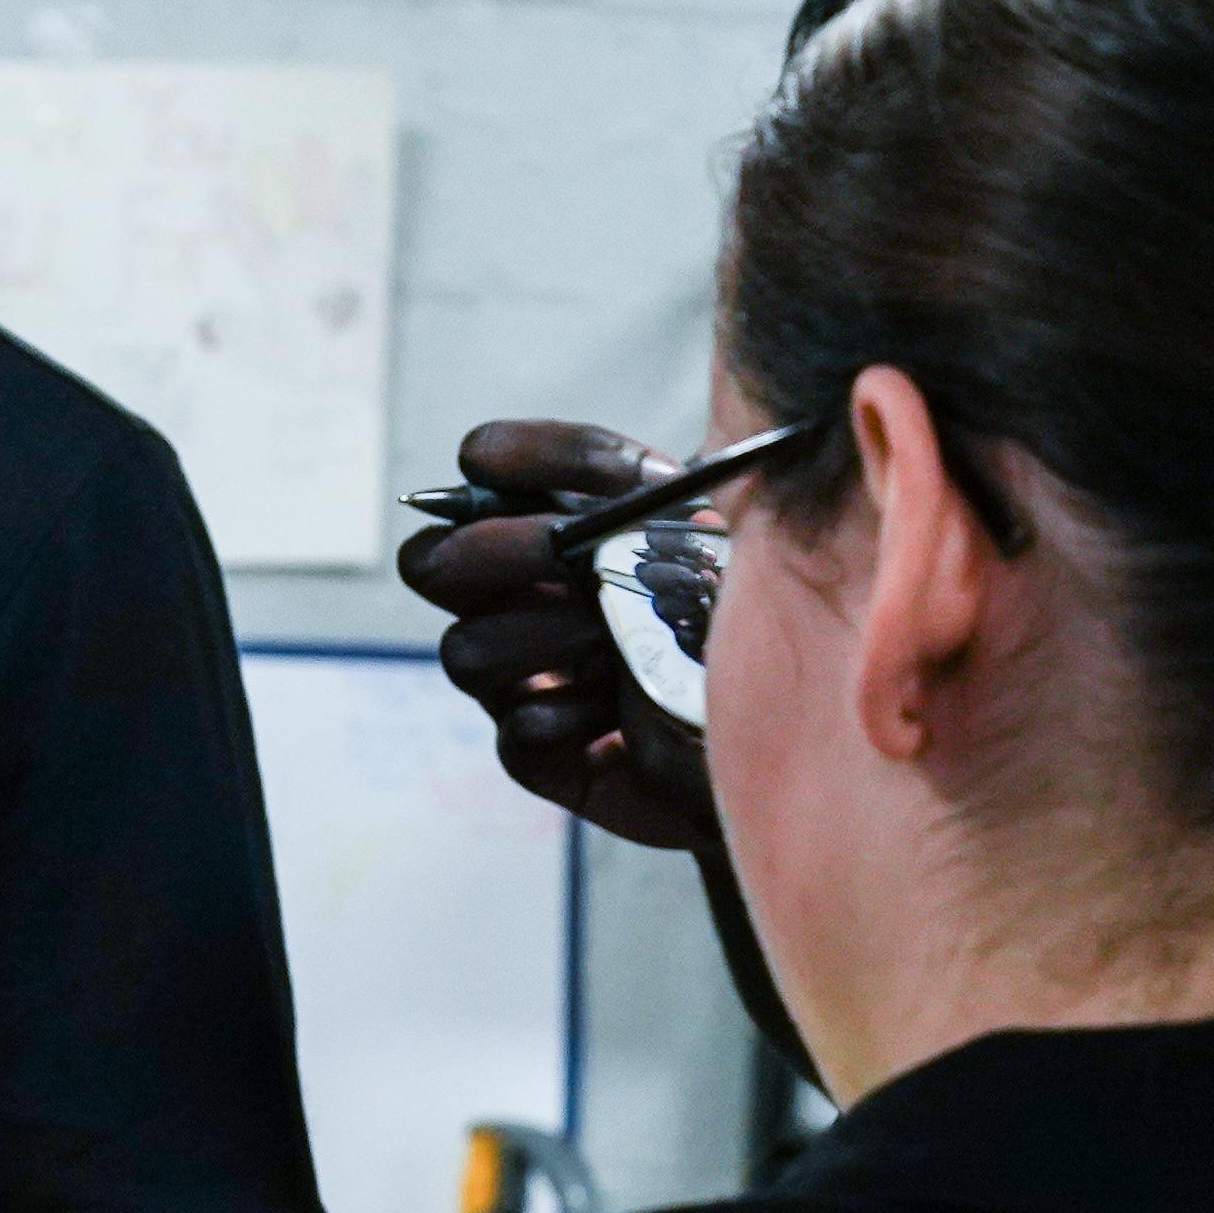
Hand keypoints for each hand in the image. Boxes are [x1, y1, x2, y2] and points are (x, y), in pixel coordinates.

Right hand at [399, 417, 719, 858]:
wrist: (783, 725)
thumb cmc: (743, 616)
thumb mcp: (724, 531)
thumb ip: (675, 492)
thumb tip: (649, 481)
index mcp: (549, 523)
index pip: (488, 462)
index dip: (523, 455)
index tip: (615, 472)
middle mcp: (516, 598)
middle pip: (430, 560)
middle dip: (500, 549)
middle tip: (568, 554)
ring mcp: (522, 679)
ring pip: (465, 650)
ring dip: (545, 637)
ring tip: (614, 639)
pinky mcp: (544, 756)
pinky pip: (517, 734)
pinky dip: (568, 716)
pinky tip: (625, 711)